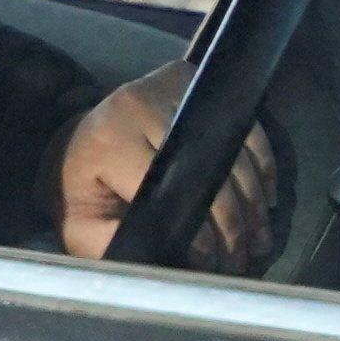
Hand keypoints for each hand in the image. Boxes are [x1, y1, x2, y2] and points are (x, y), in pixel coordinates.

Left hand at [54, 65, 288, 263]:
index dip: (199, 228)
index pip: (172, 186)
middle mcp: (142, 104)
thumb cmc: (81, 190)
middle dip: (232, 221)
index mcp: (111, 140)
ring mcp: (171, 87)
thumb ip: (113, 244)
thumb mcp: (80, 226)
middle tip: (239, 257)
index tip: (211, 260)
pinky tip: (262, 202)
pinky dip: (259, 166)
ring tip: (257, 239)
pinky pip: (243, 127)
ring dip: (252, 200)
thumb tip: (168, 259)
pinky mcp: (193, 80)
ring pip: (233, 150)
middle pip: (209, 167)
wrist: (78, 143)